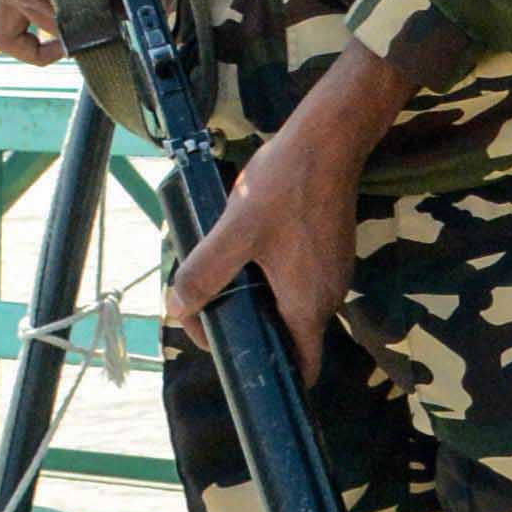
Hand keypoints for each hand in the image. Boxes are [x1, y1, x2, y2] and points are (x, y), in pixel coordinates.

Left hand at [162, 45, 414, 379]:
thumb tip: (177, 309)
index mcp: (308, 304)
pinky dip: (273, 280)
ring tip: (225, 276)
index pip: (300, 367)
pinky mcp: (331, 251)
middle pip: (291, 336)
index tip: (230, 353)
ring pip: (292, 306)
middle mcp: (328, 296)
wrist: (328, 139)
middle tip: (209, 306)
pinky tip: (249, 253)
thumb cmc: (284, 186)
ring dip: (259, 300)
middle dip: (249, 328)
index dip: (267, 372)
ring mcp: (334, 272)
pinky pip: (300, 282)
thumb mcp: (233, 232)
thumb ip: (203, 275)